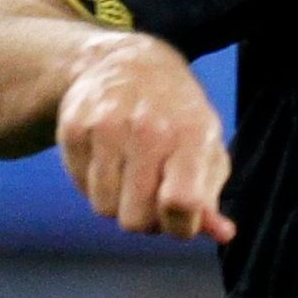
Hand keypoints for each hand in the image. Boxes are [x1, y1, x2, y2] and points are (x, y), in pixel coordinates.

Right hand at [55, 31, 234, 242]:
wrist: (128, 63)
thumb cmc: (176, 117)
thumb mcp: (206, 147)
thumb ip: (211, 195)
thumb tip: (223, 234)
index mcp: (191, 136)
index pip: (182, 203)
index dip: (180, 226)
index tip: (181, 218)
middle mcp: (148, 129)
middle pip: (137, 219)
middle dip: (146, 219)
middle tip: (152, 194)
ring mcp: (106, 127)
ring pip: (105, 209)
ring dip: (118, 202)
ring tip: (130, 172)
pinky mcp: (73, 128)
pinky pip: (81, 187)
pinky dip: (95, 183)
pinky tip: (108, 157)